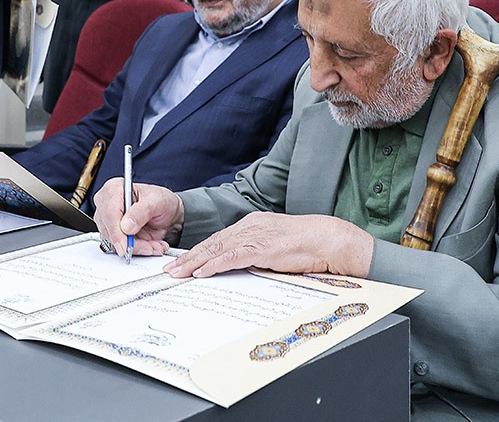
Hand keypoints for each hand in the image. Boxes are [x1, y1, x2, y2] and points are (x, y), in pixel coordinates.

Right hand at [93, 179, 183, 257]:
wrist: (168, 213)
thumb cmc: (162, 201)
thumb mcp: (157, 201)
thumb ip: (142, 211)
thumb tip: (126, 226)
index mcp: (114, 189)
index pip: (109, 213)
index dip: (116, 232)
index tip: (126, 245)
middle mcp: (107, 205)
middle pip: (110, 231)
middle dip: (132, 243)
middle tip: (151, 245)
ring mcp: (109, 221)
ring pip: (115, 243)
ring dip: (137, 247)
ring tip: (154, 244)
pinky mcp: (114, 235)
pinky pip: (121, 248)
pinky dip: (138, 250)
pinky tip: (149, 245)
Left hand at [164, 212, 373, 278]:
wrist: (327, 239)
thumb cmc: (307, 246)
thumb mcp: (275, 247)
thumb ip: (257, 253)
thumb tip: (241, 267)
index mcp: (252, 224)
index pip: (219, 238)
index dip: (199, 251)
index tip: (183, 262)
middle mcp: (250, 226)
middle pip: (212, 242)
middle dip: (189, 257)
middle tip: (170, 270)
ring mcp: (255, 236)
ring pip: (217, 249)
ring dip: (194, 263)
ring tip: (177, 274)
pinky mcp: (262, 248)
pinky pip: (232, 257)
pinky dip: (213, 264)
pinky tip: (201, 272)